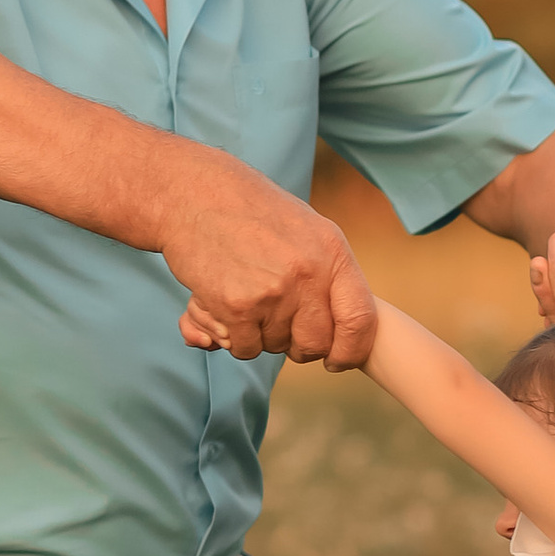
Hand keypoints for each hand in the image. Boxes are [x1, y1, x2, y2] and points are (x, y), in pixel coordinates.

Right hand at [159, 157, 377, 368]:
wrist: (194, 195)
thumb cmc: (251, 212)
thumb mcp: (306, 230)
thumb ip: (328, 274)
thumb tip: (346, 329)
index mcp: (332, 252)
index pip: (360, 319)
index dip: (351, 350)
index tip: (337, 360)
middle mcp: (308, 273)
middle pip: (316, 343)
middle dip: (298, 346)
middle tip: (277, 324)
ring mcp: (273, 292)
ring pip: (277, 347)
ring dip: (260, 334)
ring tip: (245, 296)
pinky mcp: (236, 307)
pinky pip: (245, 348)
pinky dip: (233, 337)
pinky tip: (224, 305)